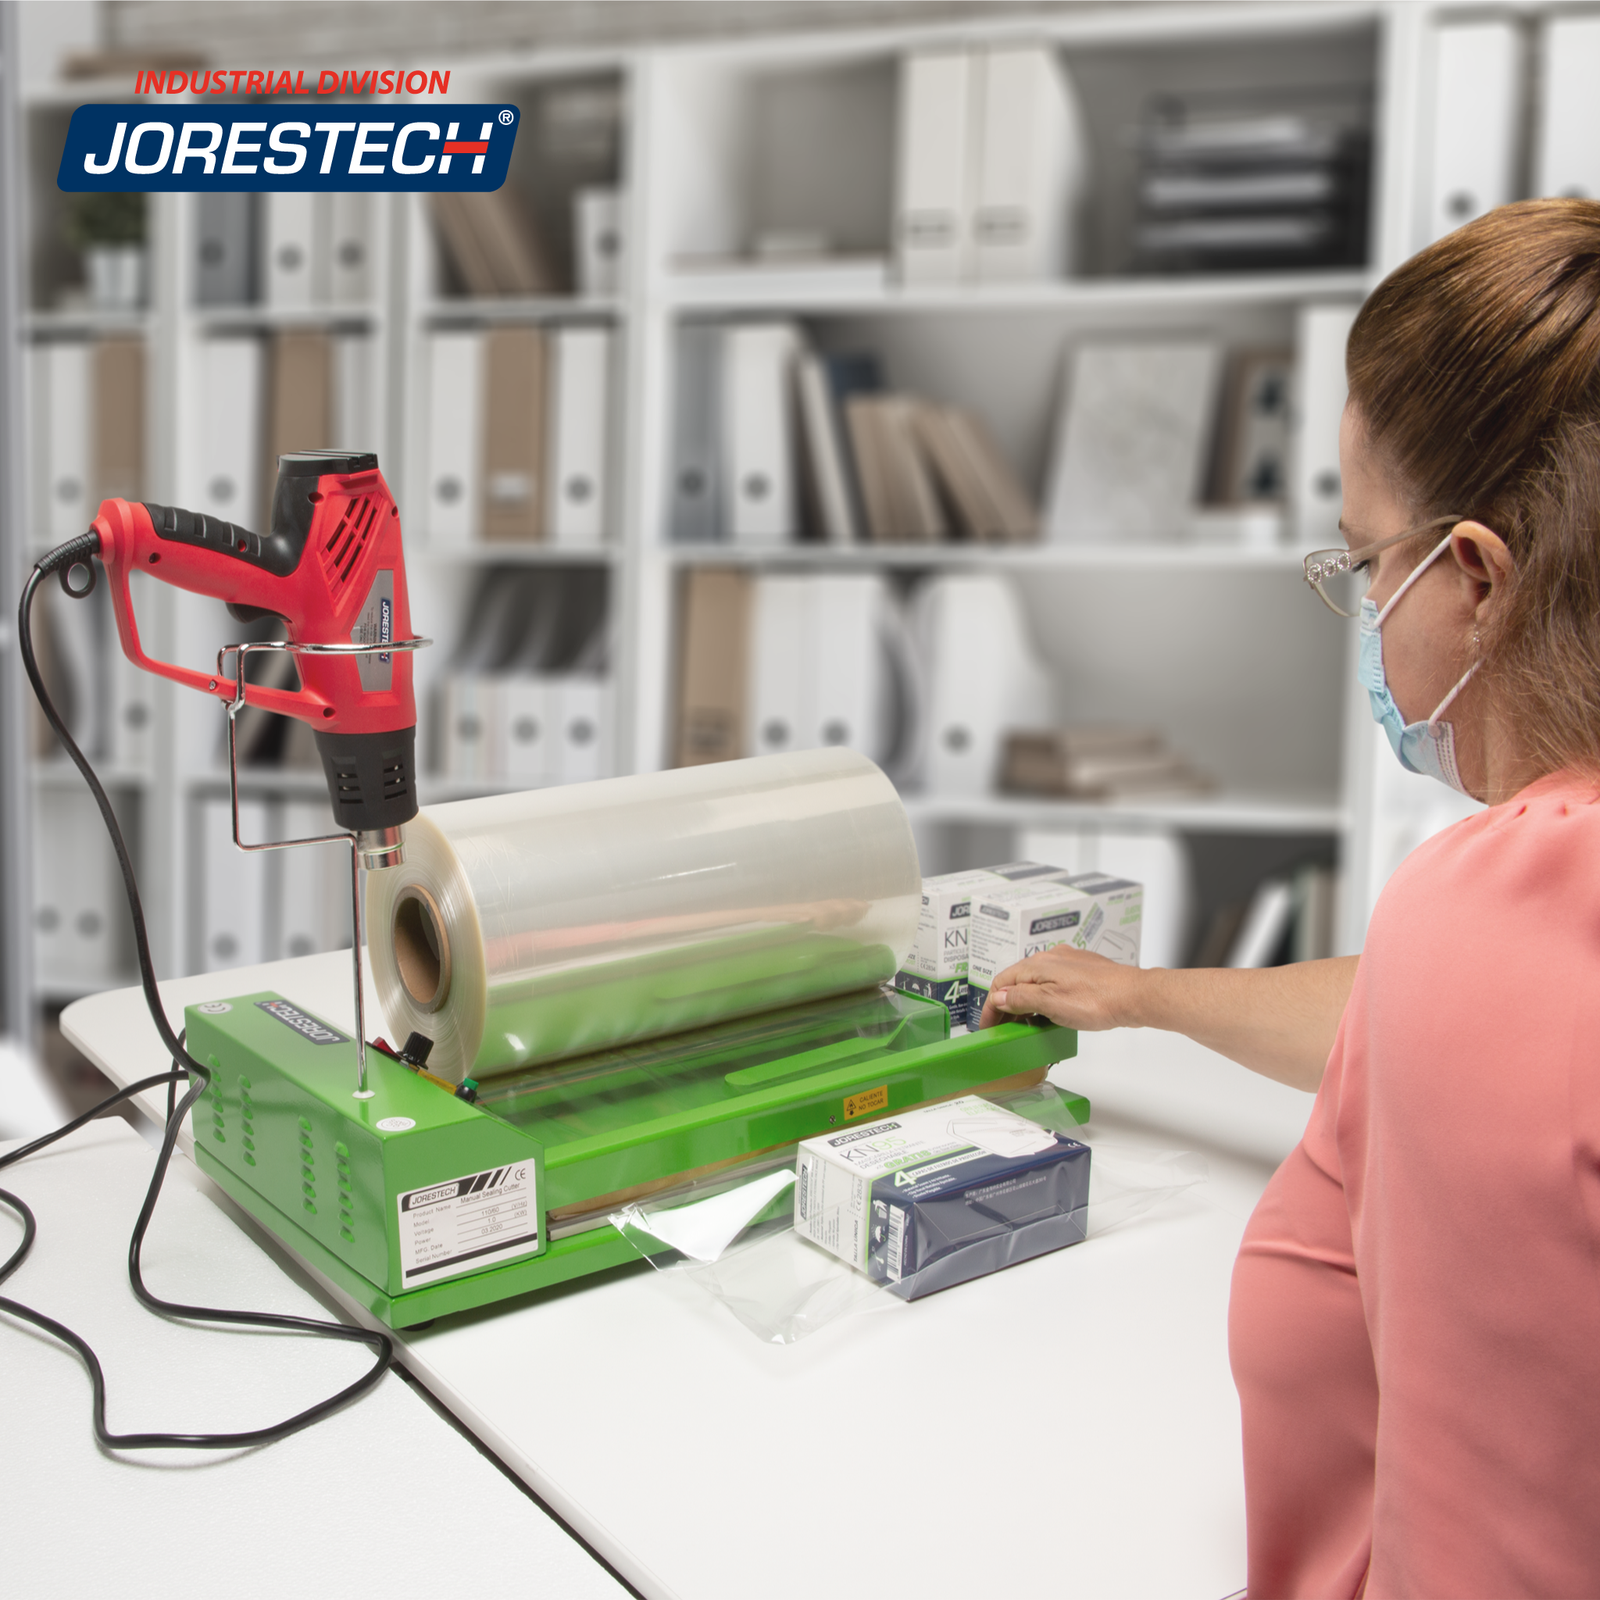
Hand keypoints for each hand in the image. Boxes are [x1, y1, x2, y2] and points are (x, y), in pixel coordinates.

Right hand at [978, 945, 1149, 1032]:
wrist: (1134, 996)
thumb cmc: (1097, 1000)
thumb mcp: (1050, 1003)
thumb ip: (1020, 998)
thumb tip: (998, 997)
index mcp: (1038, 964)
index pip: (1001, 982)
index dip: (991, 1006)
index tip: (989, 1026)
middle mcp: (1051, 959)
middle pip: (1017, 982)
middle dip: (1007, 1006)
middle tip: (1004, 1030)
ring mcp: (1068, 964)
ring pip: (1036, 983)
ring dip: (1026, 1004)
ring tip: (1027, 1027)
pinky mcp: (1082, 972)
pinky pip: (1054, 985)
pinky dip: (1045, 1000)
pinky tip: (1051, 1016)